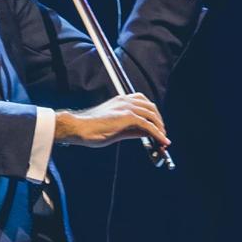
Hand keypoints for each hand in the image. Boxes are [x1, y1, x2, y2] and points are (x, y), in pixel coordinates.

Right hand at [54, 93, 168, 148]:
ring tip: (163, 139)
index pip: (143, 102)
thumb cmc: (91, 129)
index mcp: (120, 101)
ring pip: (152, 115)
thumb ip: (132, 129)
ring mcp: (127, 107)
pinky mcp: (128, 117)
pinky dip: (158, 134)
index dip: (152, 113)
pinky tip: (162, 141)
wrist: (79, 128)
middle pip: (151, 107)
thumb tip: (147, 133)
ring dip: (160, 128)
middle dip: (159, 121)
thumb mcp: (116, 128)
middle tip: (162, 133)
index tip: (157, 124)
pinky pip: (148, 126)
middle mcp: (125, 101)